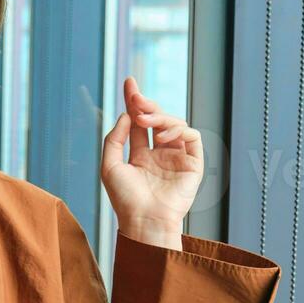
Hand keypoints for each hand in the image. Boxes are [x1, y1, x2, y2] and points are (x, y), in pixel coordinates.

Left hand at [100, 76, 202, 245]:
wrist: (145, 220)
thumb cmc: (125, 199)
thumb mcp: (110, 165)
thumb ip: (115, 139)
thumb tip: (126, 115)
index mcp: (142, 156)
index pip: (139, 123)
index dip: (134, 102)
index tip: (129, 82)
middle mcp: (160, 155)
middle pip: (157, 119)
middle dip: (147, 105)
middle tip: (137, 98)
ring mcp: (177, 158)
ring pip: (175, 124)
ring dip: (159, 117)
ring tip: (144, 121)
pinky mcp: (193, 163)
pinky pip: (192, 136)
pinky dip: (178, 130)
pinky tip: (162, 137)